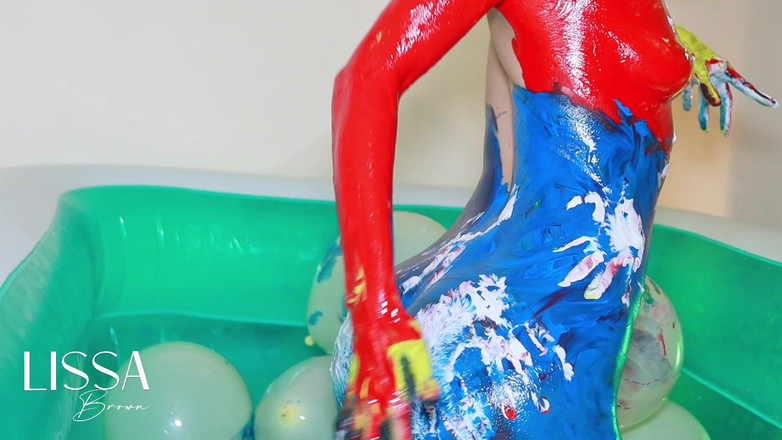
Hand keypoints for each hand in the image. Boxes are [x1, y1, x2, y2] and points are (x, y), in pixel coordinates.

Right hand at [336, 316, 438, 439]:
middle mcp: (374, 389)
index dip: (401, 434)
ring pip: (358, 416)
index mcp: (393, 385)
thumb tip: (432, 401)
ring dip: (360, 431)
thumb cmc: (399, 329)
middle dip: (375, 437)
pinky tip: (344, 426)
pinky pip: (347, 400)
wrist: (372, 310)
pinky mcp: (352, 376)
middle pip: (375, 424)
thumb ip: (424, 378)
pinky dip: (345, 415)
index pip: (398, 419)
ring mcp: (361, 384)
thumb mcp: (418, 351)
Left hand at [676, 25, 777, 134]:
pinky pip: (694, 92)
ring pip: (708, 100)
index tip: (773, 104)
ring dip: (705, 114)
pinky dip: (691, 101)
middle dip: (724, 118)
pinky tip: (688, 109)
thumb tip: (717, 105)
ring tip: (704, 129)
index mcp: (725, 73)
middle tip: (724, 133)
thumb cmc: (691, 55)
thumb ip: (707, 89)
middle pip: (725, 101)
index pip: (745, 87)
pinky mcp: (694, 77)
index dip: (758, 96)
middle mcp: (718, 77)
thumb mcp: (700, 73)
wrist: (677, 43)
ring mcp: (706, 78)